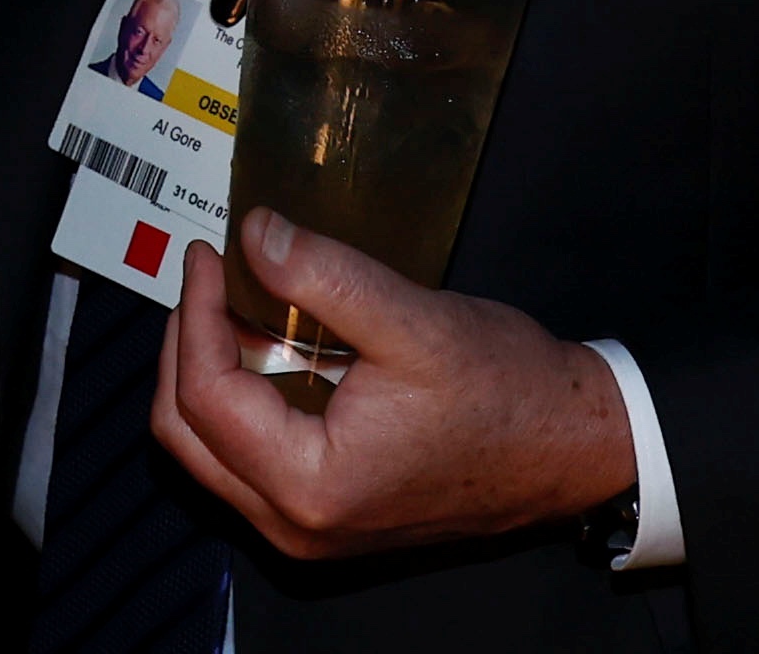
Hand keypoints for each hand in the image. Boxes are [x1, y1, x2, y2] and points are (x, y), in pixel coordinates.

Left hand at [154, 209, 633, 561]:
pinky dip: (240, 399)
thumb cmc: (505, 391)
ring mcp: (308, 528)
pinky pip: (246, 461)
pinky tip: (265, 343)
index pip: (205, 398)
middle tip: (209, 276)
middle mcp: (296, 526)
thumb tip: (251, 231)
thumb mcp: (413, 321)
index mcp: (310, 486)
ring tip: (231, 301)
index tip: (207, 254)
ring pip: (209, 452)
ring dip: (207, 373)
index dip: (195, 315)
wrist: (572, 447)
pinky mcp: (326, 514)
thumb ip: (325, 277)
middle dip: (186, 348)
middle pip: (187, 435)